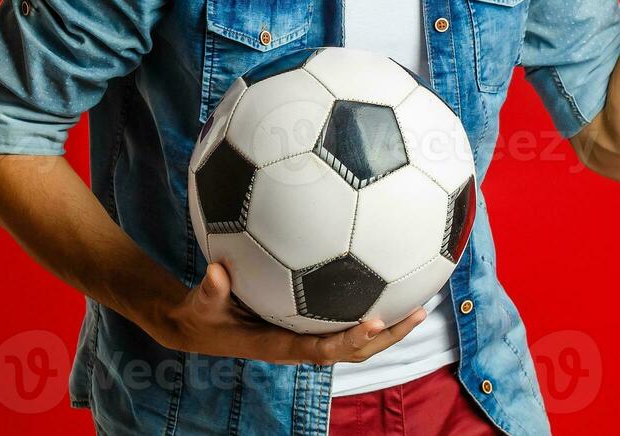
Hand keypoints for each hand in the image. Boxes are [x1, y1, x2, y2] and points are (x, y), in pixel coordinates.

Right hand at [149, 262, 427, 365]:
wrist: (199, 326)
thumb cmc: (202, 314)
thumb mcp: (201, 303)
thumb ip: (211, 289)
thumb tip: (218, 270)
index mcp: (279, 345)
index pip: (321, 349)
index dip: (349, 339)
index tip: (374, 322)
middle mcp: (299, 344)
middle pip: (353, 349)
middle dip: (387, 336)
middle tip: (417, 311)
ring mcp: (306, 336)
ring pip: (355, 339)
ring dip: (388, 327)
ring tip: (419, 303)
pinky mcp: (307, 324)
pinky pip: (343, 320)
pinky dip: (368, 308)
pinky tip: (387, 279)